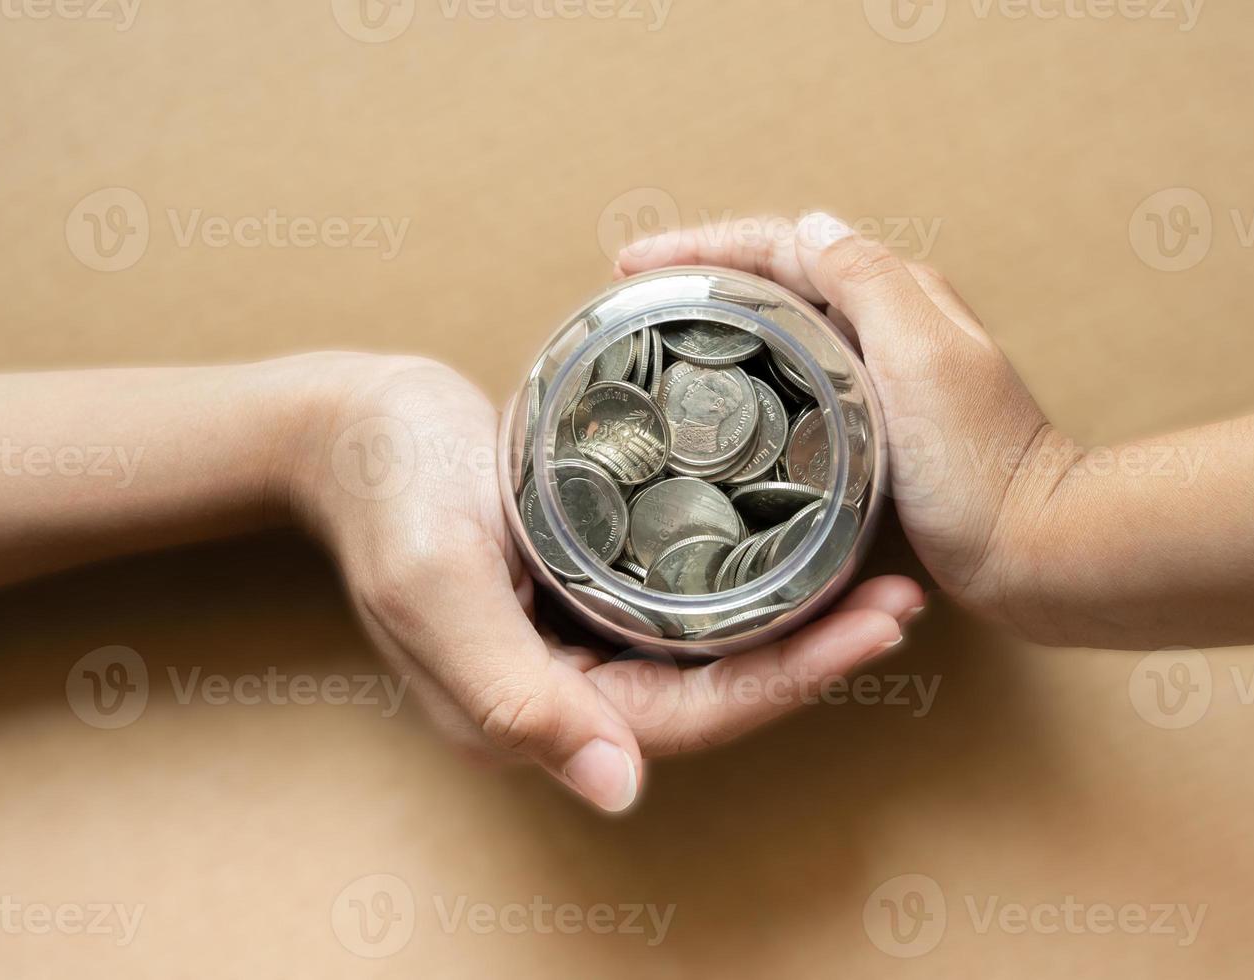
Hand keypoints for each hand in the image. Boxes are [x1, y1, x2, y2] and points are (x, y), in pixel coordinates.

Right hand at [289, 354, 922, 811]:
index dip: (788, 683)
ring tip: (877, 578)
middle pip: (717, 692)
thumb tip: (619, 790)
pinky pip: (685, 604)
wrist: (352, 424)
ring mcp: (580, 638)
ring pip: (709, 652)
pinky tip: (803, 549)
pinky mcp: (589, 588)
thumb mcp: (437, 586)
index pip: (689, 718)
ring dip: (795, 620)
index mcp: (532, 709)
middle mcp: (567, 688)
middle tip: (901, 600)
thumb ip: (511, 693)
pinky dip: (749, 582)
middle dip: (814, 655)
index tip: (875, 630)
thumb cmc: (388, 491)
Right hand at [618, 214, 1071, 641]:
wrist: (1034, 550)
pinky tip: (720, 401)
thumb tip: (812, 224)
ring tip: (658, 337)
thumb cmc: (982, 465)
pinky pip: (799, 378)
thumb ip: (869, 282)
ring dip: (722, 319)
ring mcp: (884, 377)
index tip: (634, 264)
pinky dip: (751, 372)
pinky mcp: (879, 428)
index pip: (784, 244)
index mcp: (898, 294)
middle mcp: (892, 325)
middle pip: (779, 276)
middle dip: (703, 273)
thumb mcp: (922, 357)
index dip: (703, 245)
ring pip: (786, 326)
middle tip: (635, 295)